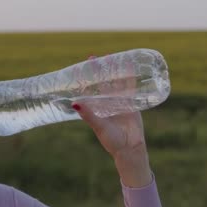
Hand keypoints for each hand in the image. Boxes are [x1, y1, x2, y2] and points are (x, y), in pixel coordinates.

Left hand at [72, 55, 151, 186]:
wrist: (130, 149)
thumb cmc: (112, 141)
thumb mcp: (99, 126)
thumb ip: (88, 115)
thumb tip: (74, 104)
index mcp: (97, 108)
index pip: (90, 89)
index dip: (86, 79)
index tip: (81, 66)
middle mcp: (107, 104)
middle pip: (102, 83)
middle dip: (99, 71)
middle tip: (95, 56)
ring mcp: (120, 103)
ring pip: (116, 83)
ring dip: (114, 72)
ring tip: (112, 58)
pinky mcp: (132, 104)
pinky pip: (131, 87)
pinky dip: (130, 77)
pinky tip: (130, 67)